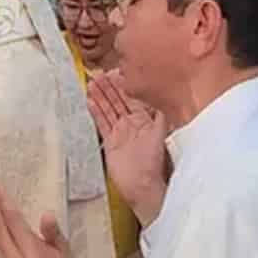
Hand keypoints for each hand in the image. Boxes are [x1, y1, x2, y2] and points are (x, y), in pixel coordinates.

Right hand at [87, 72, 169, 222]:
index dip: (124, 85)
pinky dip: (95, 112)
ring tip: (91, 83)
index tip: (116, 72)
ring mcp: (120, 132)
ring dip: (100, 96)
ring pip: (108, 109)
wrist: (142, 185)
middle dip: (109, 87)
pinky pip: (101, 123)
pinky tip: (89, 101)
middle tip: (99, 73)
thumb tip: (168, 96)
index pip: (132, 98)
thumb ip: (162, 115)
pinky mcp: (110, 142)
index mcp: (144, 120)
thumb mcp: (161, 134)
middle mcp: (132, 124)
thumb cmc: (153, 163)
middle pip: (118, 101)